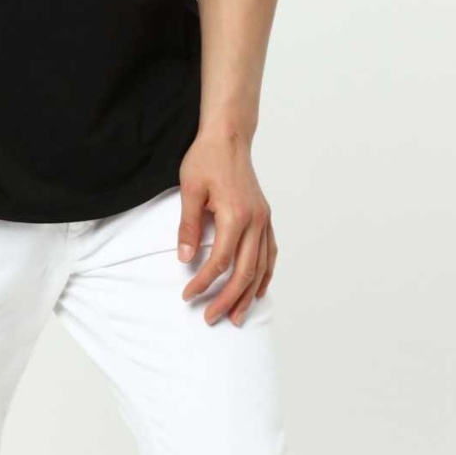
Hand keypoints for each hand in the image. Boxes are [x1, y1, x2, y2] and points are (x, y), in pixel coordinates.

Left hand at [176, 132, 276, 326]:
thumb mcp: (189, 190)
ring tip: (236, 316)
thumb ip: (188, 226)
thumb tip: (185, 259)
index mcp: (235, 215)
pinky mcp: (265, 217)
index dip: (203, 282)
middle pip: (244, 272)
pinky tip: (258, 290)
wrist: (228, 137)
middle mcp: (255, 221)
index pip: (219, 261)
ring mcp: (263, 219)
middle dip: (227, 298)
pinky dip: (266, 274)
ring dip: (249, 294)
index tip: (188, 295)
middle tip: (210, 317)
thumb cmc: (206, 159)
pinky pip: (270, 252)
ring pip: (261, 267)